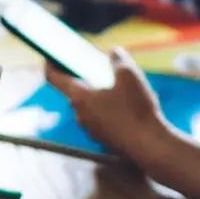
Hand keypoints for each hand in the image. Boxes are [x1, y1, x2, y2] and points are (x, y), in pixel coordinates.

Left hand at [44, 47, 181, 168]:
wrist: (149, 146)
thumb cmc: (136, 110)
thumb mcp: (129, 75)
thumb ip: (118, 59)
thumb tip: (114, 52)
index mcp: (79, 97)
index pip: (53, 78)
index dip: (49, 63)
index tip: (50, 54)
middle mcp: (80, 114)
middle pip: (73, 90)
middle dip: (80, 76)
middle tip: (90, 63)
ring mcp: (91, 129)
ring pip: (88, 105)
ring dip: (95, 93)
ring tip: (112, 81)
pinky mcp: (104, 138)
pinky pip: (100, 118)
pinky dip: (106, 107)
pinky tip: (124, 102)